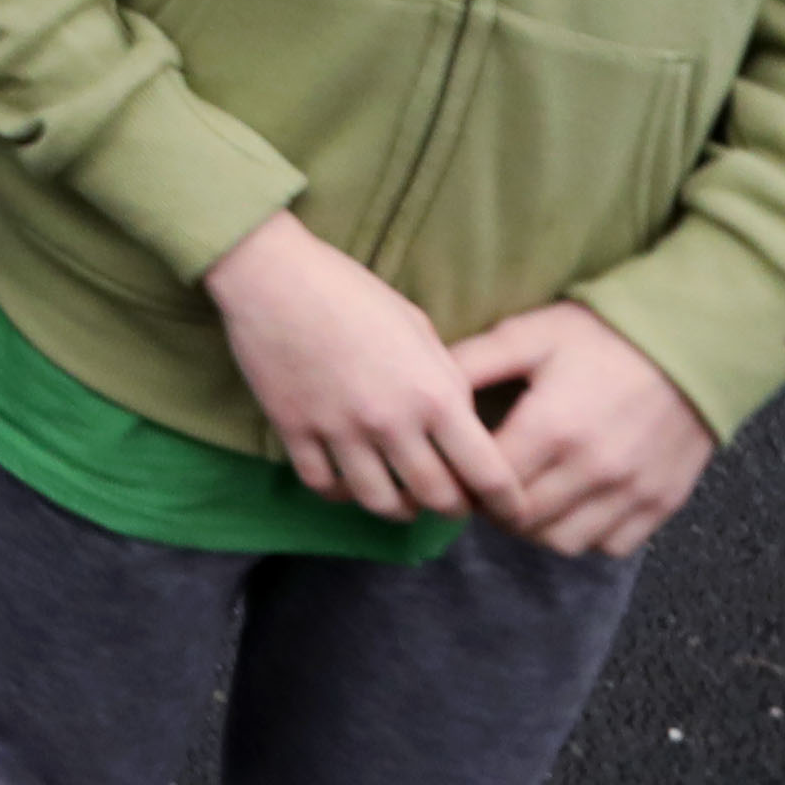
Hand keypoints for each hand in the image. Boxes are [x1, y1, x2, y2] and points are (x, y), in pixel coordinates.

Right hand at [198, 209, 516, 522]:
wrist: (273, 274)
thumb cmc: (351, 291)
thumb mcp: (419, 328)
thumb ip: (444, 381)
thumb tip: (457, 423)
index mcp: (433, 393)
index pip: (486, 471)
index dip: (507, 501)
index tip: (512, 510)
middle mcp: (390, 421)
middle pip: (436, 498)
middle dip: (454, 507)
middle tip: (453, 500)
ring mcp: (339, 430)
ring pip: (380, 503)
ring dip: (400, 508)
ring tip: (403, 498)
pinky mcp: (295, 431)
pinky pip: (325, 486)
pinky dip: (343, 492)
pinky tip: (349, 480)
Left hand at [443, 298, 716, 554]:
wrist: (692, 343)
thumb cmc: (602, 336)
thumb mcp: (529, 335)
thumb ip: (472, 363)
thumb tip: (419, 386)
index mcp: (551, 428)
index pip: (487, 484)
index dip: (464, 480)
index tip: (458, 467)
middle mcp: (592, 470)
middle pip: (520, 520)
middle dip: (493, 508)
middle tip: (487, 485)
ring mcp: (631, 492)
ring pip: (561, 542)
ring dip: (535, 527)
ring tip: (527, 498)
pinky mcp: (661, 503)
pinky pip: (610, 545)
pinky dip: (586, 535)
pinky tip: (573, 504)